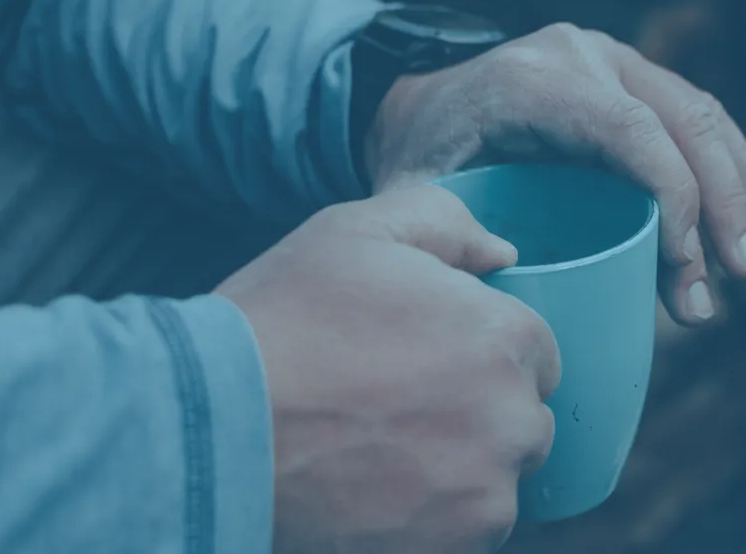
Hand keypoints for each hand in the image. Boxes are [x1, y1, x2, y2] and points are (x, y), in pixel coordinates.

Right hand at [215, 186, 559, 553]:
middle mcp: (512, 420)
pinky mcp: (446, 550)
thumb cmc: (282, 321)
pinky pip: (462, 534)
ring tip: (380, 455)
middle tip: (399, 407)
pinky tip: (374, 494)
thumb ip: (445, 224)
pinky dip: (429, 521)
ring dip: (458, 472)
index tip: (429, 359)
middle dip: (478, 413)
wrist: (210, 429)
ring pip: (495, 483)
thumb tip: (502, 252)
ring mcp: (484, 496)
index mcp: (504, 338)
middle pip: (522, 420)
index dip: (482, 351)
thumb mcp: (357, 233)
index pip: (535, 351)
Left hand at [363, 23, 745, 325]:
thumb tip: (523, 305)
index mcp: (533, 82)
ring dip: (734, 191)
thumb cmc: (423, 158)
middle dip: (719, 207)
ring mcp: (613, 61)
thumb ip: (458, 241)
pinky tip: (743, 215)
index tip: (685, 266)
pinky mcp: (631, 77)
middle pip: (682, 123)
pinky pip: (696, 114)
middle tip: (739, 278)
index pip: (630, 131)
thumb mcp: (418, 197)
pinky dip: (726, 165)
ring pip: (700, 117)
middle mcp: (583, 57)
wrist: (422, 104)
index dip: (674, 197)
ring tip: (744, 265)